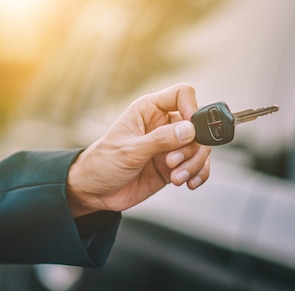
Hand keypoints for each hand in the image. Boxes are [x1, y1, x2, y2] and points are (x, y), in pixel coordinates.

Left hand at [67, 83, 210, 216]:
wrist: (94, 192)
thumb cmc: (102, 164)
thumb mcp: (129, 151)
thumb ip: (160, 140)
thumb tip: (189, 130)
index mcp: (149, 110)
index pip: (181, 95)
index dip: (191, 108)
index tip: (191, 130)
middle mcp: (163, 125)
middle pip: (197, 126)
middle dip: (191, 147)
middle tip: (172, 162)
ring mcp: (170, 146)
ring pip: (200, 148)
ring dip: (194, 164)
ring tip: (177, 177)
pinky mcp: (174, 166)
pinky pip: (197, 166)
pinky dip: (199, 174)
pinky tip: (189, 183)